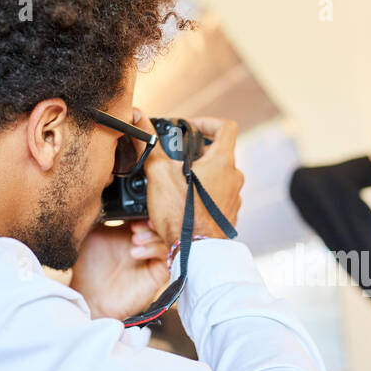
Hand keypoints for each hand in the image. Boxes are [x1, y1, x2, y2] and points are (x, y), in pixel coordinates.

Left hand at [69, 220, 169, 320]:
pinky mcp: (158, 273)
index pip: (147, 215)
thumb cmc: (88, 269)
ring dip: (152, 236)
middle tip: (134, 227)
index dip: (144, 211)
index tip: (132, 213)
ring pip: (167, 239)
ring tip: (134, 240)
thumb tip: (108, 198)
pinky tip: (135, 252)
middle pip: (161, 225)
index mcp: (130, 232)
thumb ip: (103, 217)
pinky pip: (168, 257)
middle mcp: (144, 244)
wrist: (89, 297)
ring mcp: (152, 259)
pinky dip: (154, 250)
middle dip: (151, 222)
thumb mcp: (93, 234)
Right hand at [145, 116, 243, 245]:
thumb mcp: (158, 173)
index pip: (226, 127)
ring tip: (174, 186)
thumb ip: (148, 143)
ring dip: (196, 179)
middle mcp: (234, 178)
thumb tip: (137, 117)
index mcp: (223, 162)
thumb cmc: (180, 213)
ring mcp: (234, 198)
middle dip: (195, 156)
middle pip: (217, 155)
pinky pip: (214, 200)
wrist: (195, 252)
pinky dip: (200, 198)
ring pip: (215, 179)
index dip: (208, 122)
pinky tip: (182, 204)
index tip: (191, 128)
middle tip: (175, 161)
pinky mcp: (229, 216)